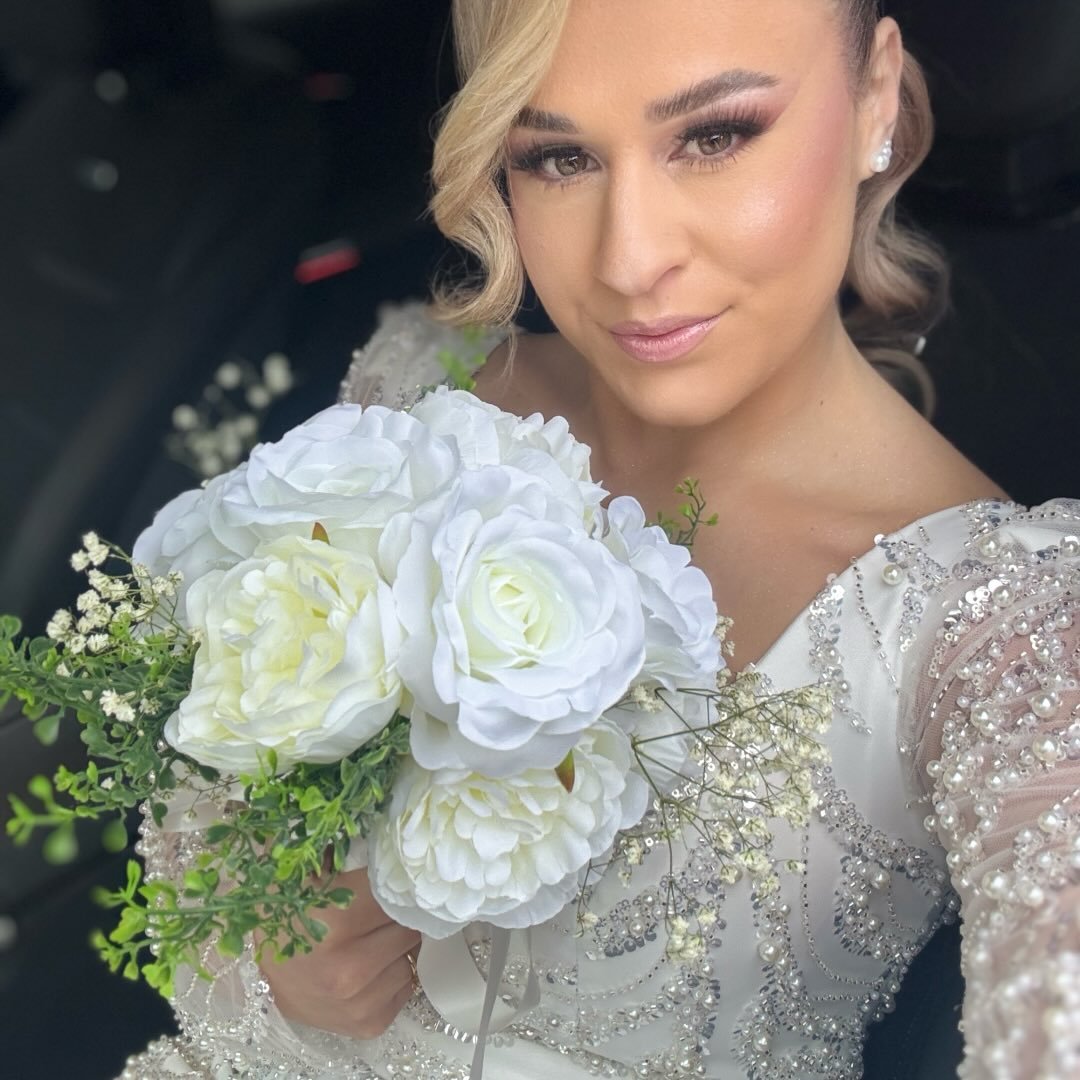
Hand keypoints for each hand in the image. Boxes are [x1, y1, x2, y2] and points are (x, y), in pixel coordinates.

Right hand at [257, 868, 420, 1039]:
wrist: (258, 975)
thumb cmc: (286, 917)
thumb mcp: (312, 875)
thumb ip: (354, 858)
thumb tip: (395, 854)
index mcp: (335, 920)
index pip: (395, 894)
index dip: (391, 884)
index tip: (385, 881)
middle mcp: (348, 969)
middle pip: (408, 928)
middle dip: (395, 917)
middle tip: (374, 913)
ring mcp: (358, 1003)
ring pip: (410, 959)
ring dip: (395, 948)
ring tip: (368, 942)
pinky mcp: (367, 1025)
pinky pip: (405, 988)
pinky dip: (392, 975)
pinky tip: (368, 969)